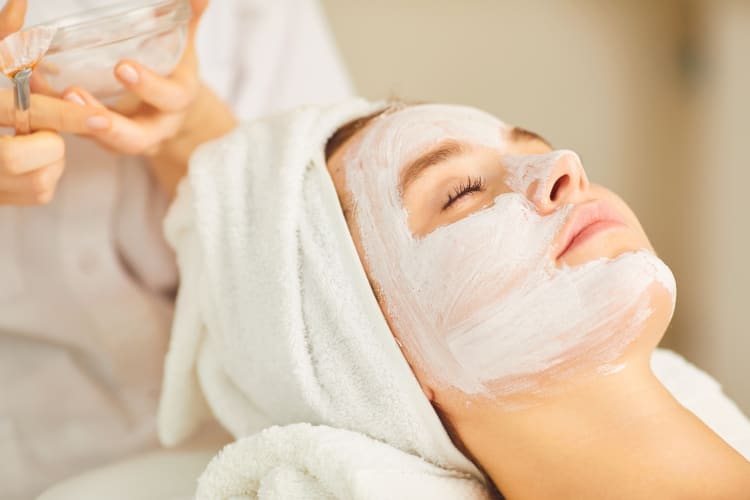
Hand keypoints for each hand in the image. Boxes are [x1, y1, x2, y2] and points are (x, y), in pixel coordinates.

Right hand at [0, 0, 110, 204]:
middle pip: (15, 158)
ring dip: (48, 161)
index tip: (101, 117)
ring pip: (35, 181)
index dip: (63, 115)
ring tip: (33, 142)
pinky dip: (45, 176)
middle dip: (46, 145)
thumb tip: (21, 2)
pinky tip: (31, 161)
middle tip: (47, 131)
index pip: (21, 113)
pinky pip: (39, 193)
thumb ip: (4, 41)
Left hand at [61, 0, 213, 156]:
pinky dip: (67, 122)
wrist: (177, 114)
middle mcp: (158, 126)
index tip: (122, 67)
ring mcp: (133, 138)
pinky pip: (89, 139)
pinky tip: (44, 98)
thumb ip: (190, 17)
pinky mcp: (109, 141)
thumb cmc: (175, 73)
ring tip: (58, 99)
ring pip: (111, 145)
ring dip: (83, 126)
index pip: (170, 98)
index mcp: (178, 101)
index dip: (148, 86)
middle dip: (112, 124)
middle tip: (75, 95)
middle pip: (139, 138)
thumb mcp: (185, 47)